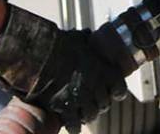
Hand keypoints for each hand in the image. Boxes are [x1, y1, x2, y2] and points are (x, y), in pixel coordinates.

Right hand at [0, 6, 129, 128]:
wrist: (40, 55)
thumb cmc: (58, 44)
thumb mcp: (77, 38)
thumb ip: (85, 39)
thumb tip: (87, 35)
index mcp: (103, 71)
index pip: (119, 89)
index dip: (116, 91)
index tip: (113, 92)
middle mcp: (95, 88)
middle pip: (104, 104)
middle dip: (98, 103)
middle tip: (91, 100)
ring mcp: (81, 100)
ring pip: (91, 115)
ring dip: (87, 114)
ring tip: (81, 111)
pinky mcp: (65, 108)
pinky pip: (74, 125)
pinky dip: (74, 125)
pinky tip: (71, 123)